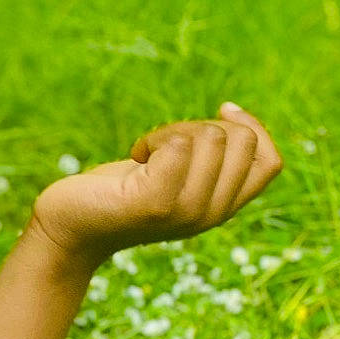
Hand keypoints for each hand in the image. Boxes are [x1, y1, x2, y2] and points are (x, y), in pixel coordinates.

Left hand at [32, 104, 281, 266]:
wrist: (68, 227)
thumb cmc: (120, 193)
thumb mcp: (175, 176)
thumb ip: (209, 160)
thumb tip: (236, 116)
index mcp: (222, 209)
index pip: (271, 162)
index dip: (253, 127)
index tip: (222, 111)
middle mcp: (210, 215)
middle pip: (240, 140)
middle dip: (202, 125)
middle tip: (165, 145)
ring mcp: (185, 212)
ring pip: (211, 137)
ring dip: (173, 130)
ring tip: (146, 155)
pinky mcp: (155, 203)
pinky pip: (178, 144)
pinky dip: (154, 138)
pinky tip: (135, 157)